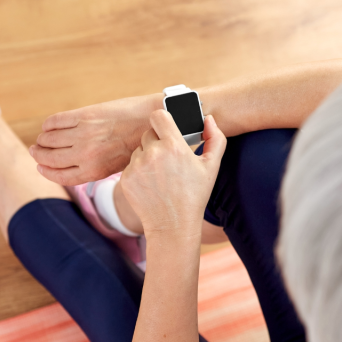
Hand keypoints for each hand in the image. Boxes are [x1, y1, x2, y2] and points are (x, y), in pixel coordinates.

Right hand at [30, 94, 159, 185]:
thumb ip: (95, 167)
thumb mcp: (117, 165)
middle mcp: (85, 155)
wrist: (150, 121)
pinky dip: (48, 124)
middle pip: (50, 158)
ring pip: (49, 139)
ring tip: (42, 138)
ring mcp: (83, 134)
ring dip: (42, 139)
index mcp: (94, 171)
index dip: (46, 172)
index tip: (40, 167)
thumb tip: (72, 164)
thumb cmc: (137, 144)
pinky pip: (55, 121)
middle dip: (39, 155)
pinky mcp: (84, 115)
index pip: (59, 176)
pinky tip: (49, 125)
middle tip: (35, 150)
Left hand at [120, 111, 225, 240]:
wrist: (173, 225)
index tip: (166, 128)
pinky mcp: (125, 178)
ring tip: (161, 175)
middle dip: (157, 142)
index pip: (158, 115)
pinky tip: (152, 185)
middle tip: (168, 159)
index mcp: (173, 146)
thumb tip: (209, 119)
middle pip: (148, 133)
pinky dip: (139, 172)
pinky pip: (130, 166)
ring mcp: (136, 166)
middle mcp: (152, 153)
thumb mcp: (212, 167)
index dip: (163, 120)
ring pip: (139, 150)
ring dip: (147, 157)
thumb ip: (216, 138)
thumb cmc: (194, 196)